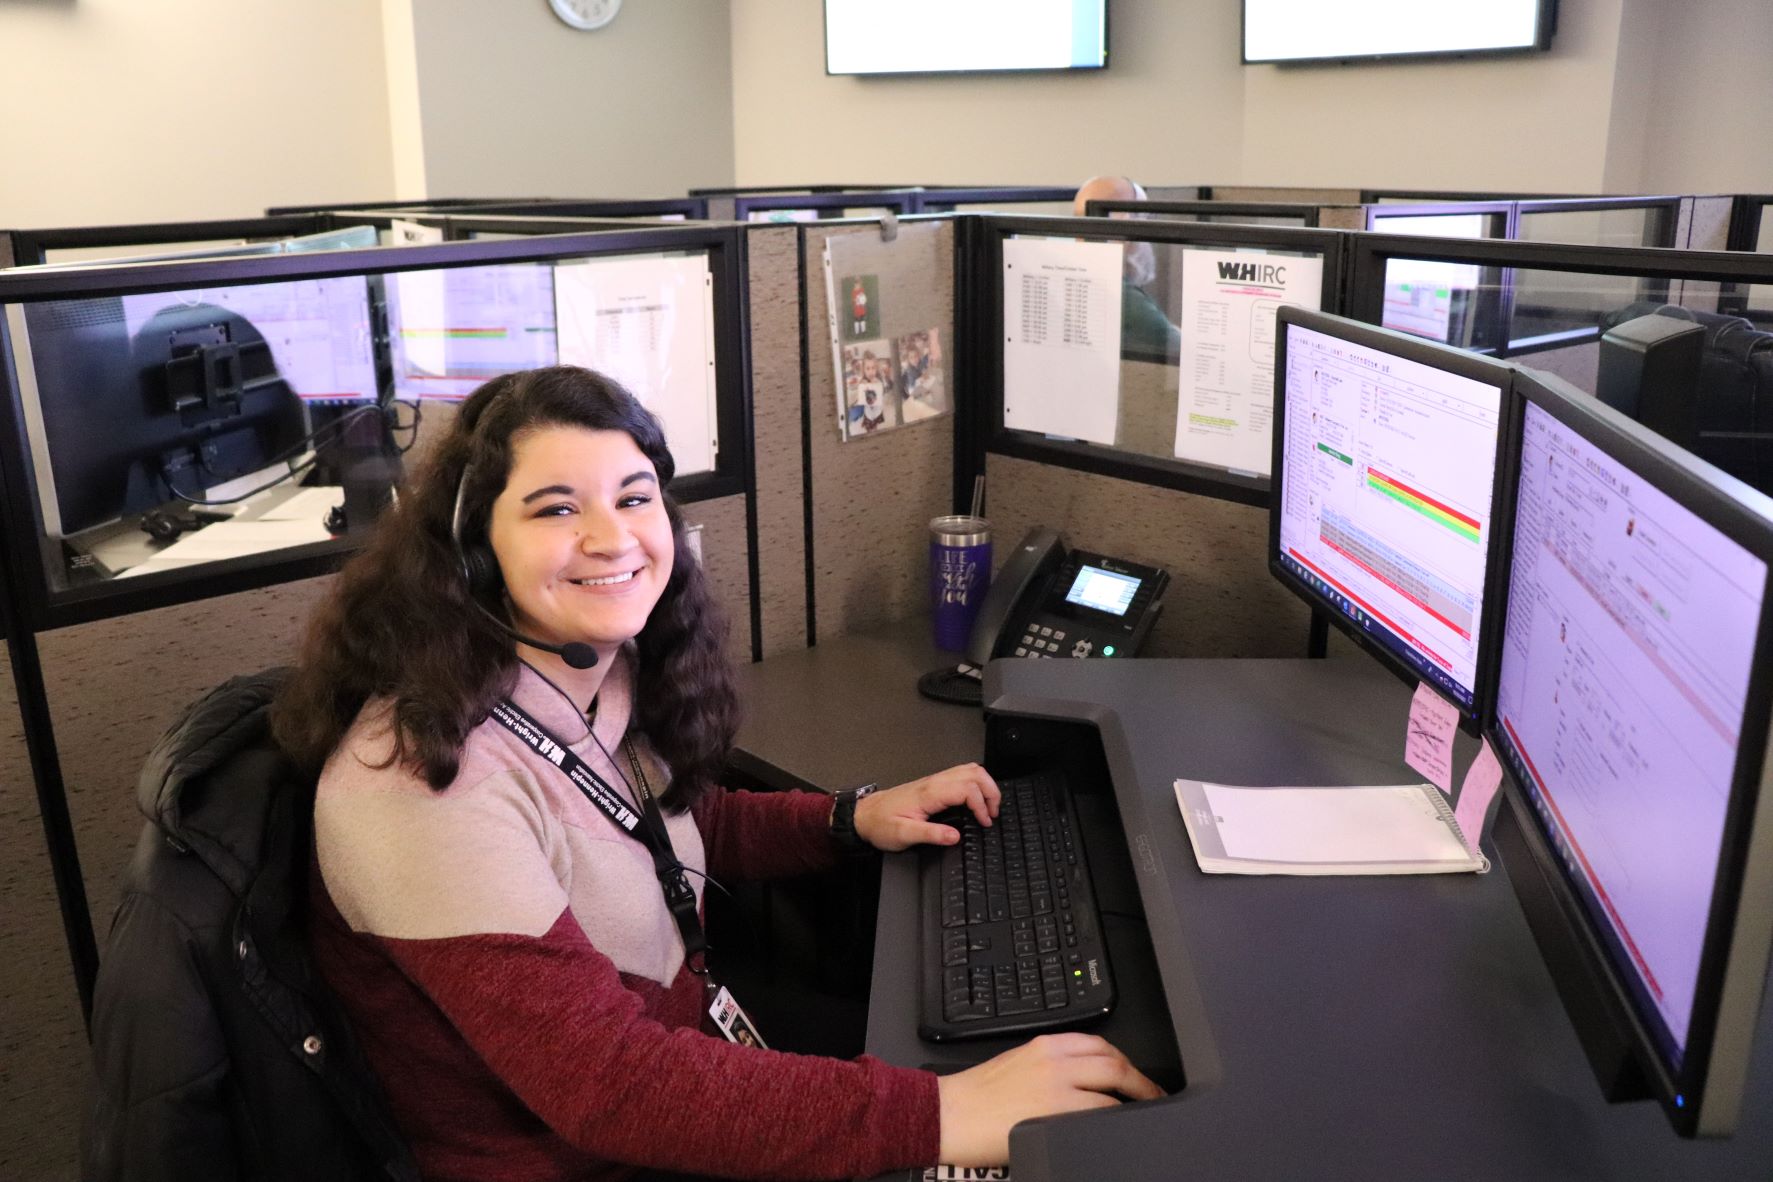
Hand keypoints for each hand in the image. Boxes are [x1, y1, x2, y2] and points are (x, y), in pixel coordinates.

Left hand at [851, 762, 1000, 851]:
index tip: (984, 822)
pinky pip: (961, 774)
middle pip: (974, 773)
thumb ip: (931, 835)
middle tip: (994, 812)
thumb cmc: (881, 825)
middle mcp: (934, 782)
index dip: (981, 805)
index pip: (966, 789)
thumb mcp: (904, 835)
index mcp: (929, 793)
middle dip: (991, 791)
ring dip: (985, 785)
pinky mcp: (934, 784)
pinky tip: (976, 799)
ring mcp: (934, 780)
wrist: (865, 816)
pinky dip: (976, 784)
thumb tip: (956, 837)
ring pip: (969, 769)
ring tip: (990, 806)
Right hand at [936, 1033, 1163, 1165]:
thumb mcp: (1017, 1062)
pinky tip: (1118, 1126)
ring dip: (1134, 1101)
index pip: (1099, 1043)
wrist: (950, 1114)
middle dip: (1141, 1080)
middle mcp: (1055, 1061)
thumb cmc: (976, 1095)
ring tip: (1143, 1112)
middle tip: (1153, 1094)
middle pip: (1114, 1063)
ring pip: (1112, 1088)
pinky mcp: (1055, 1114)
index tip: (1135, 1071)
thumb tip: (1084, 1077)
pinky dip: (1113, 1119)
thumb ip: (1052, 1063)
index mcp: (1045, 1045)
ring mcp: (1057, 1088)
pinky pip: (1098, 1114)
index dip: (1125, 1059)